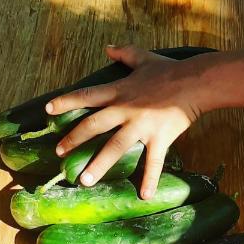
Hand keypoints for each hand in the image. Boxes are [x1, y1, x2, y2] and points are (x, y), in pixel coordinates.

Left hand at [47, 45, 208, 197]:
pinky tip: (144, 195)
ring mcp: (142, 126)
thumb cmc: (170, 70)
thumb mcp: (144, 58)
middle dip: (74, 139)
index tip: (48, 110)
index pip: (87, 96)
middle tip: (58, 153)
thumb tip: (108, 47)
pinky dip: (149, 179)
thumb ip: (124, 53)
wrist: (196, 82)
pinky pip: (153, 162)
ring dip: (99, 165)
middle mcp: (126, 110)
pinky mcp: (159, 138)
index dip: (66, 102)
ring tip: (84, 181)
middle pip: (94, 125)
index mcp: (120, 91)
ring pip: (115, 147)